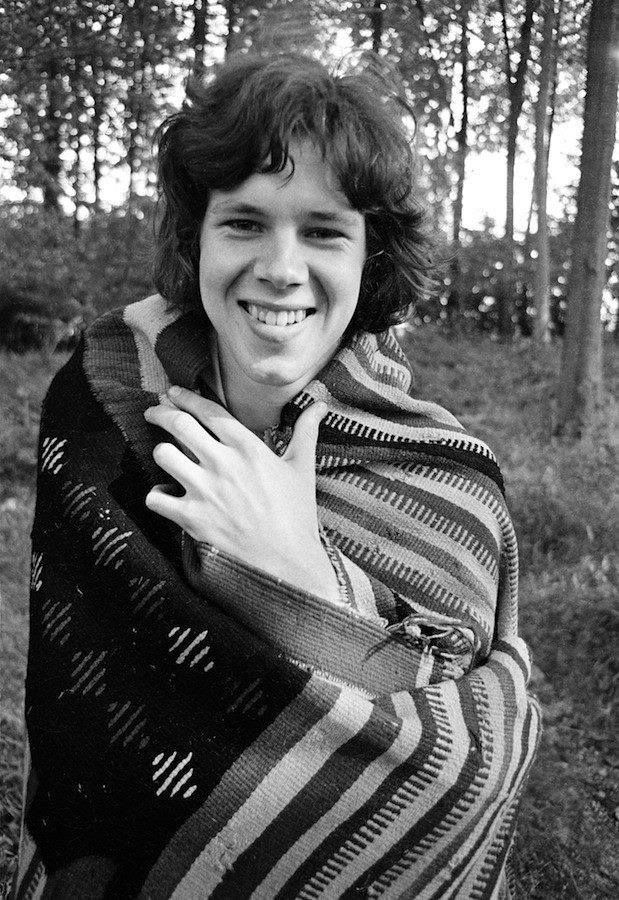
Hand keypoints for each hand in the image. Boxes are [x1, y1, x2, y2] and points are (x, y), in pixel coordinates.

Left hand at [143, 388, 340, 600]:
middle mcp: (223, 464)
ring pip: (163, 455)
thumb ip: (306, 432)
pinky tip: (164, 495)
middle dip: (161, 412)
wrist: (288, 564)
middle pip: (178, 424)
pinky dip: (156, 495)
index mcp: (248, 448)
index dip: (186, 397)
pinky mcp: (191, 519)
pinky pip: (155, 497)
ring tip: (166, 456)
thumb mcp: (303, 469)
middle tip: (154, 411)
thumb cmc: (297, 516)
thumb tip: (321, 405)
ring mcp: (205, 491)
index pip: (209, 411)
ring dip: (162, 452)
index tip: (173, 392)